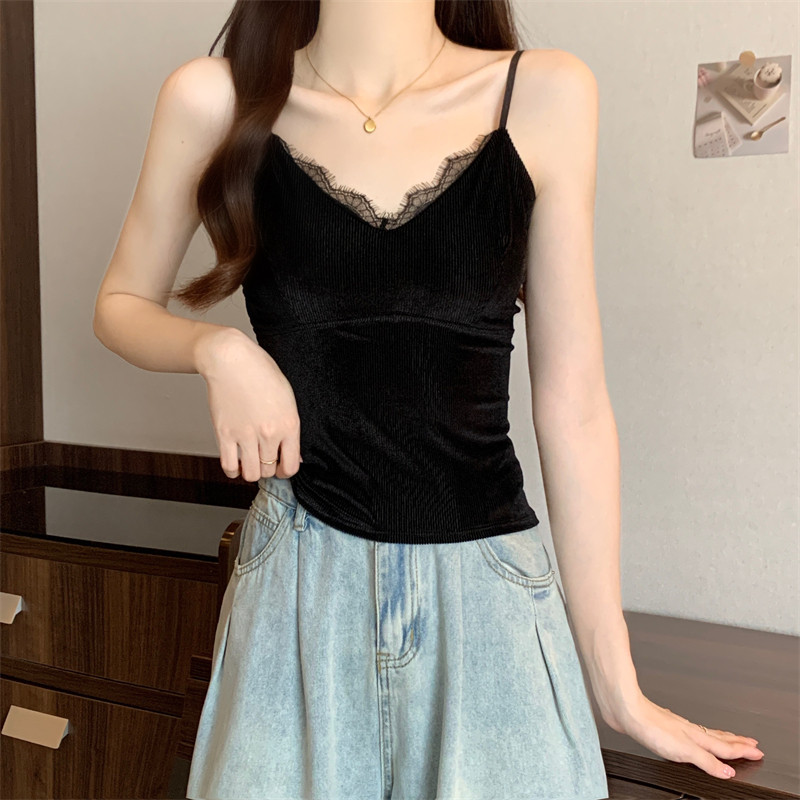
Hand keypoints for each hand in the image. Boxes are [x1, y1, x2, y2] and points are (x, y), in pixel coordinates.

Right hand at [196, 328, 301, 481]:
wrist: (231, 359)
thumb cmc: (260, 373)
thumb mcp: (287, 398)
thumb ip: (291, 428)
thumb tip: (294, 456)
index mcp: (288, 424)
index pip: (291, 466)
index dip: (285, 470)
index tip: (281, 467)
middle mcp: (268, 433)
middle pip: (269, 470)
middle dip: (267, 469)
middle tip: (264, 459)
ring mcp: (245, 435)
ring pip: (250, 474)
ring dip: (251, 471)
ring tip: (250, 460)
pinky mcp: (224, 434)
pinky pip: (229, 466)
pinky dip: (233, 470)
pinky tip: (236, 461)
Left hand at [607, 692, 763, 779]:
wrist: (626, 710)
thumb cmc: (650, 725)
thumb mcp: (684, 750)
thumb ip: (706, 761)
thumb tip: (727, 771)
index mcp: (696, 736)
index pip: (725, 746)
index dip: (742, 750)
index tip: (757, 751)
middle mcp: (688, 730)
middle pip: (718, 737)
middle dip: (736, 742)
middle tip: (752, 743)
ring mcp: (676, 727)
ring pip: (704, 733)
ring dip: (721, 737)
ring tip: (730, 738)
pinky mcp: (663, 727)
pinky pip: (689, 732)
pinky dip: (700, 735)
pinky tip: (692, 734)